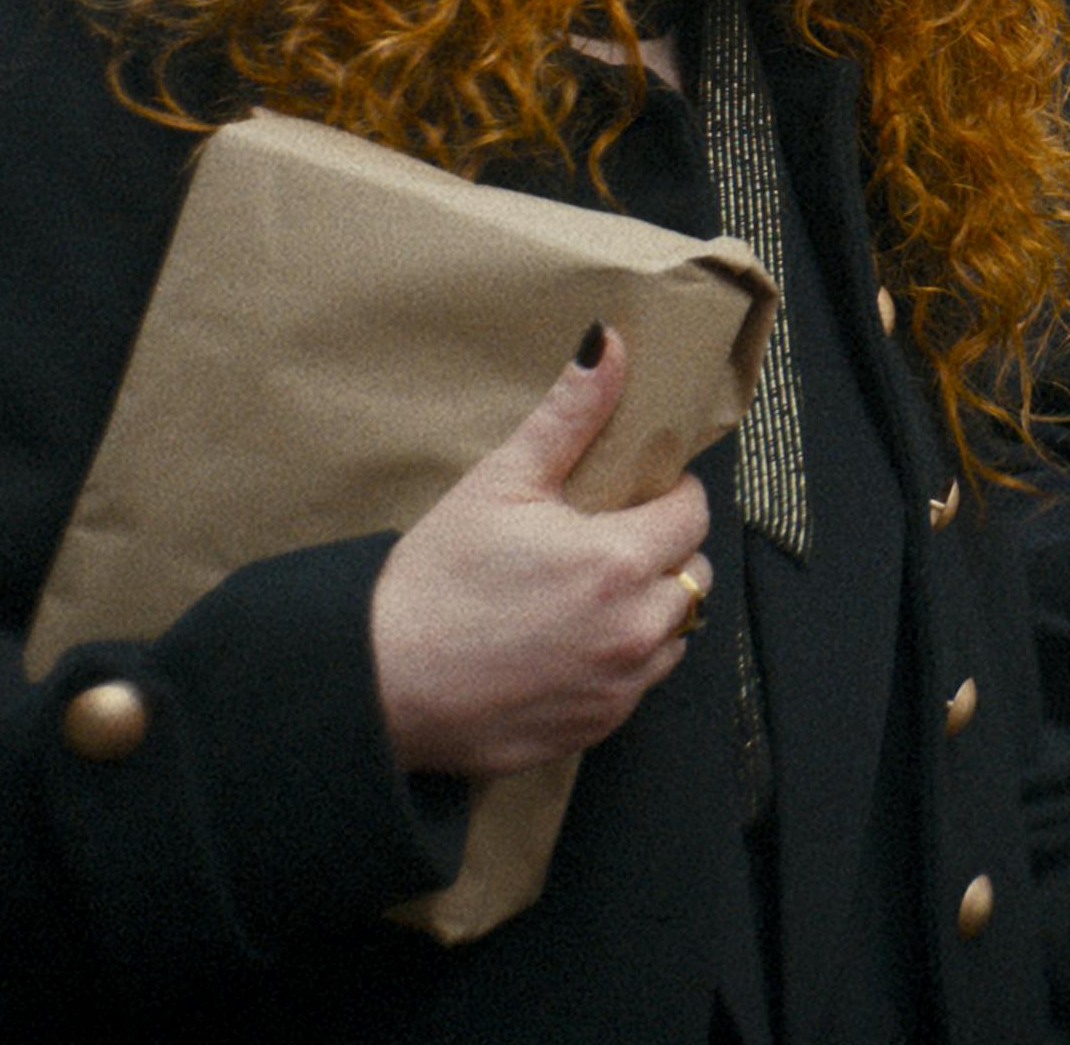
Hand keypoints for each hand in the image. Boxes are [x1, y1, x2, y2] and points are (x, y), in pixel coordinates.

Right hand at [371, 327, 712, 777]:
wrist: (376, 684)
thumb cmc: (434, 578)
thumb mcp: (501, 481)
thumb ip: (568, 414)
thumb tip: (610, 342)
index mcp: (618, 561)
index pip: (693, 516)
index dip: (669, 495)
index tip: (635, 493)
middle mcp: (633, 629)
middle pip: (692, 576)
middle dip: (663, 552)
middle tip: (607, 541)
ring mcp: (617, 686)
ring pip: (674, 634)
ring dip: (650, 609)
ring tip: (589, 594)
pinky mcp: (594, 727)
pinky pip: (638, 686)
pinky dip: (621, 661)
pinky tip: (569, 643)